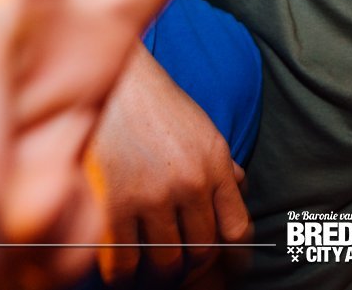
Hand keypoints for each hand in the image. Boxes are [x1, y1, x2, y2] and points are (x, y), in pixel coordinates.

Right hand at [87, 48, 250, 283]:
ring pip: (165, 263)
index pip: (237, 229)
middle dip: (192, 269)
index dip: (236, 259)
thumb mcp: (201, 129)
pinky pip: (124, 262)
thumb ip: (222, 164)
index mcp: (215, 165)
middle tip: (177, 268)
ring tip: (148, 270)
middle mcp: (189, 183)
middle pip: (201, 252)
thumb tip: (240, 188)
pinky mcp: (114, 204)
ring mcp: (152, 195)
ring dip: (158, 274)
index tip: (231, 271)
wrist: (111, 81)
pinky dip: (123, 275)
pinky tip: (120, 269)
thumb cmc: (156, 104)